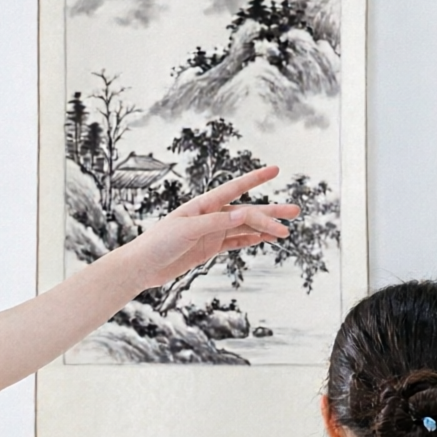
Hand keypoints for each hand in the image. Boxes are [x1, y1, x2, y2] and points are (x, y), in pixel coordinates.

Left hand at [127, 167, 299, 290]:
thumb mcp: (186, 230)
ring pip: (244, 227)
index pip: (234, 188)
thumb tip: (244, 213)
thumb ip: (216, 222)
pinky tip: (266, 239)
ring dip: (265, 228)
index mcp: (203, 205)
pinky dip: (251, 240)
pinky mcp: (209, 248)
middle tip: (295, 212)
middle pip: (246, 212)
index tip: (276, 170)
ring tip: (286, 231)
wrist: (142, 266)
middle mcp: (210, 216)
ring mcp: (211, 232)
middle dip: (270, 212)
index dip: (255, 179)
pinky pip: (235, 242)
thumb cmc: (158, 243)